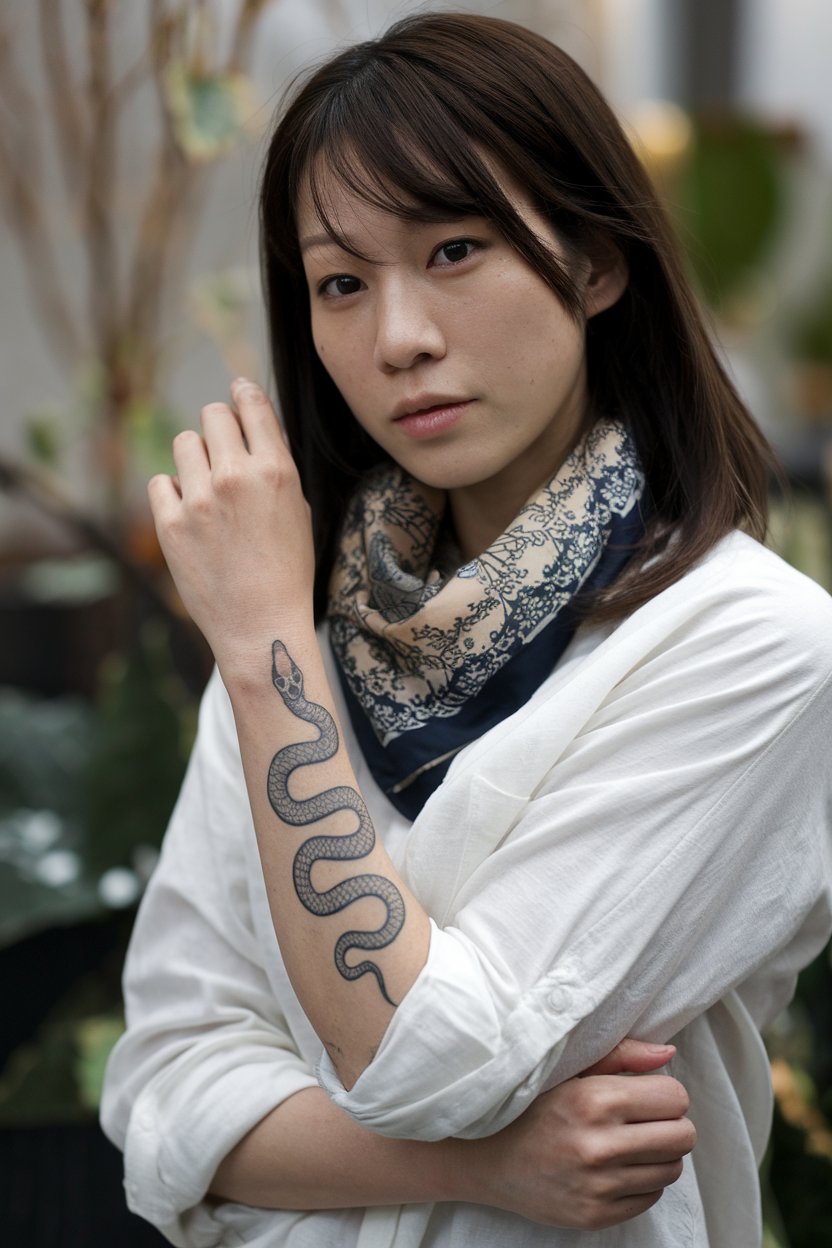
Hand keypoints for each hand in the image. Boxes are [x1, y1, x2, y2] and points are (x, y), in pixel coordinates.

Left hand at [148, 380, 314, 674]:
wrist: (261, 625)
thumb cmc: (287, 571)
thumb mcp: (299, 510)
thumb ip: (276, 466)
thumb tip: (256, 427)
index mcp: (276, 470)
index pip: (251, 403)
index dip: (242, 394)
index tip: (237, 394)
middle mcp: (237, 477)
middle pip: (213, 415)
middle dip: (219, 429)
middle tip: (223, 453)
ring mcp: (200, 499)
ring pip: (184, 442)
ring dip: (195, 459)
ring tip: (207, 490)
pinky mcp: (169, 523)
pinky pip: (161, 482)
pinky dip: (174, 494)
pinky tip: (191, 517)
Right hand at [463, 1039, 695, 1229]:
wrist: (487, 1158)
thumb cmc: (531, 1105)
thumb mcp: (569, 1067)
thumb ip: (622, 1055)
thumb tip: (668, 1052)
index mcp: (594, 1100)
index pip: (675, 1098)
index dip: (665, 1093)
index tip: (647, 1093)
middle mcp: (599, 1146)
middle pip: (683, 1136)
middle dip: (670, 1123)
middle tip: (644, 1118)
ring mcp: (599, 1187)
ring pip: (672, 1169)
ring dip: (658, 1153)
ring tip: (629, 1141)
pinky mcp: (597, 1216)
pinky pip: (651, 1197)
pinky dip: (642, 1180)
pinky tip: (616, 1166)